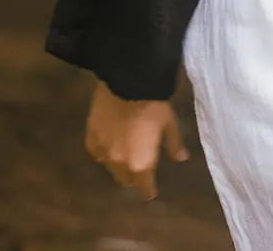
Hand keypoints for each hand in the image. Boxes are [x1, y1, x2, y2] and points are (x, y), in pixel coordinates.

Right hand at [84, 78, 189, 200]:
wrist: (127, 82)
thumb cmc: (153, 104)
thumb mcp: (169, 123)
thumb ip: (173, 144)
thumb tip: (182, 158)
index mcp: (141, 163)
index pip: (144, 187)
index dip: (148, 189)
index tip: (151, 191)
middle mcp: (119, 163)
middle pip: (126, 180)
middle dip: (134, 177)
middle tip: (140, 169)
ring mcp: (103, 151)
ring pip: (110, 167)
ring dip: (118, 165)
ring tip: (125, 156)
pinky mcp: (90, 137)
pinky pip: (97, 152)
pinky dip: (103, 152)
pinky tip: (109, 145)